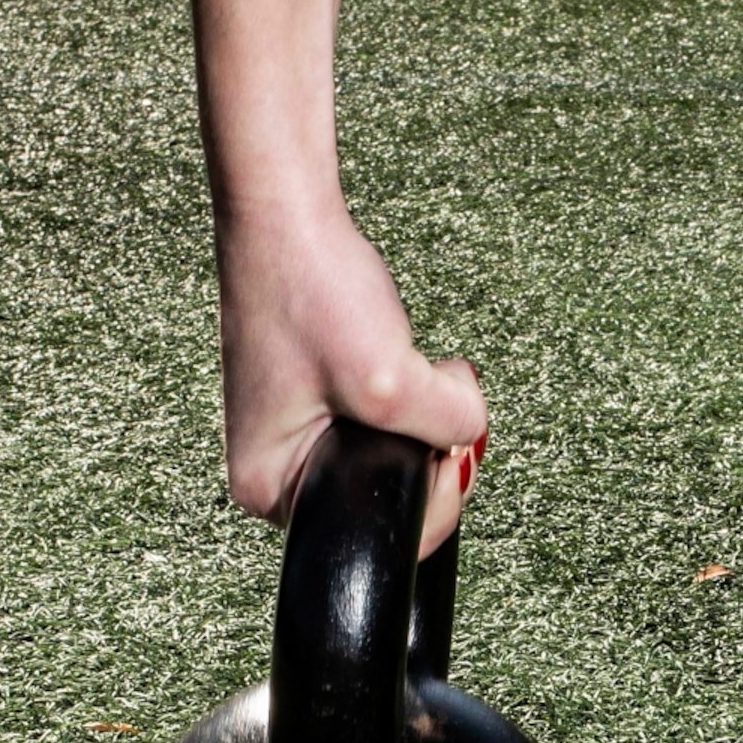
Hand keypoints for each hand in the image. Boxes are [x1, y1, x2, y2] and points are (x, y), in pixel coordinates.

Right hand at [216, 206, 487, 554]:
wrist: (284, 211)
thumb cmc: (307, 287)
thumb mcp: (389, 375)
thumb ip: (447, 425)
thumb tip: (473, 435)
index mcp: (269, 486)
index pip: (377, 532)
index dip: (434, 495)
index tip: (451, 446)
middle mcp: (275, 470)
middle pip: (388, 496)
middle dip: (430, 451)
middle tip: (439, 395)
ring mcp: (295, 433)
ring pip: (394, 454)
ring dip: (422, 417)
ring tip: (416, 366)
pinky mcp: (316, 399)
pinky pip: (384, 421)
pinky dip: (407, 392)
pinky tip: (399, 352)